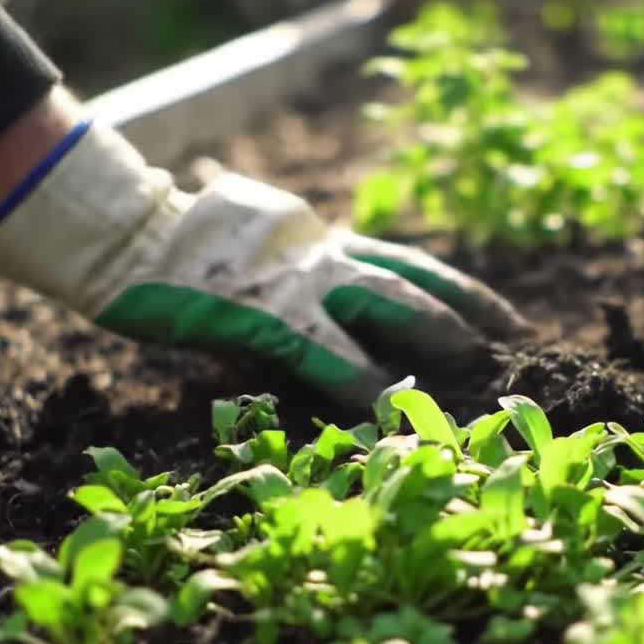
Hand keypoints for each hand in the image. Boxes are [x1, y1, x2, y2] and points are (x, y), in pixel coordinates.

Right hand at [0, 120, 530, 407]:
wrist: (128, 238)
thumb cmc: (191, 251)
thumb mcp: (264, 249)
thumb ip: (306, 274)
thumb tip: (339, 305)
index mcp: (323, 244)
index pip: (409, 265)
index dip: (460, 290)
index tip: (503, 317)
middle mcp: (321, 255)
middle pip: (412, 278)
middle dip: (466, 310)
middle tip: (516, 341)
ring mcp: (294, 280)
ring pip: (381, 299)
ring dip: (431, 329)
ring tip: (474, 359)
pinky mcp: (259, 310)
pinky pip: (320, 348)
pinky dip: (355, 378)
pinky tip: (384, 405)